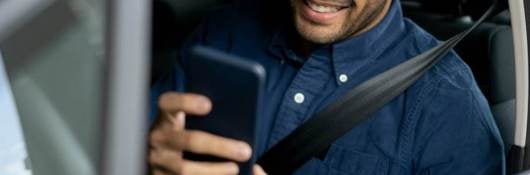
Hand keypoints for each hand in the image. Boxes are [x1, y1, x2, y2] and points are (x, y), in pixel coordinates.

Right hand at [148, 92, 266, 174]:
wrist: (157, 158)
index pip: (169, 103)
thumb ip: (202, 119)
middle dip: (220, 146)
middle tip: (244, 151)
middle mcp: (158, 138)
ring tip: (235, 169)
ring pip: (185, 169)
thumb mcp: (183, 123)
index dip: (186, 102)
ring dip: (214, 170)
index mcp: (165, 118)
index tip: (209, 105)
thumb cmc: (181, 135)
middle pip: (190, 141)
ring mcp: (157, 160)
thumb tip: (234, 119)